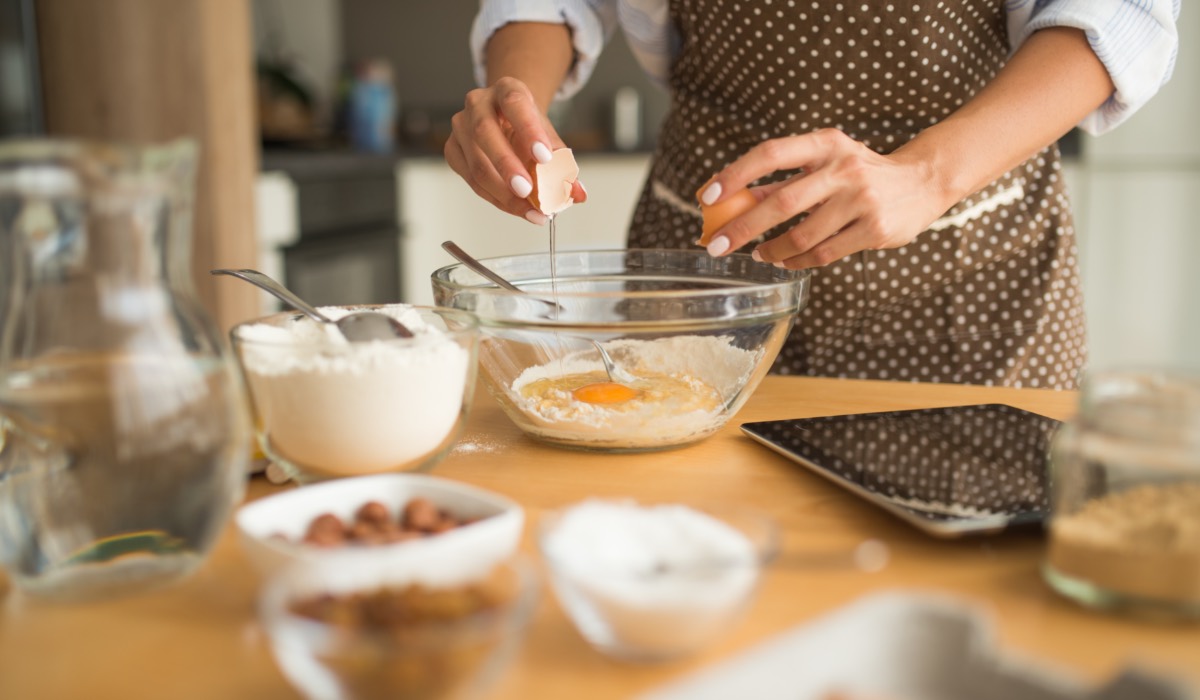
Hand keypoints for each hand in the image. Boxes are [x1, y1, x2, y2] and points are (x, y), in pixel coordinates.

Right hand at [444, 77, 585, 224]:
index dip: (529, 130)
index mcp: (506, 89)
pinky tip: (517, 208)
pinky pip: (471, 181)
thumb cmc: (527, 126)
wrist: (505, 119)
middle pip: (485, 133)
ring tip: (530, 210)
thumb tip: (577, 193)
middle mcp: (478, 103)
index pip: (515, 103)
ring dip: (503, 193)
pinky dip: (496, 199)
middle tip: (528, 191)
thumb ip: (563, 162)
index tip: (544, 156)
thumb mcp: (548, 135)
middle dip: (507, 166)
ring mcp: (461, 127)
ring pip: (476, 164)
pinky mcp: (453, 150)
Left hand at [699, 129, 951, 267]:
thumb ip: (783, 182)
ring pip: (802, 235)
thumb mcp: (825, 165)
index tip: (707, 197)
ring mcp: (862, 200)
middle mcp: (844, 168)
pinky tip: (785, 262)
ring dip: (772, 250)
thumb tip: (732, 202)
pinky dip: (798, 262)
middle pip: (782, 202)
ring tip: (758, 254)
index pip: (770, 154)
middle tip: (716, 245)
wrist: (922, 181)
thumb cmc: (861, 173)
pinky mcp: (874, 229)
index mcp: (826, 144)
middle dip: (743, 227)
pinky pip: (823, 253)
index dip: (735, 175)